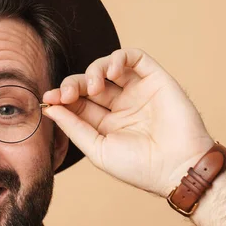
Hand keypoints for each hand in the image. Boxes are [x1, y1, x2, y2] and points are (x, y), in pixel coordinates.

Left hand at [42, 48, 214, 197]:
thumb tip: (50, 108)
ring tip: (93, 87)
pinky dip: (118, 58)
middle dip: (73, 85)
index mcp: (105, 123)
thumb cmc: (138, 166)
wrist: (177, 168)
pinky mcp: (156, 79)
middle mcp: (120, 105)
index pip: (77, 102)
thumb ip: (74, 127)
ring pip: (108, 67)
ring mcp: (138, 91)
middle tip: (66, 94)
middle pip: (88, 83)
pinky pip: (134, 57)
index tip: (49, 99)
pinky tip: (111, 72)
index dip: (61, 97)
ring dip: (93, 71)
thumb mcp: (97, 149)